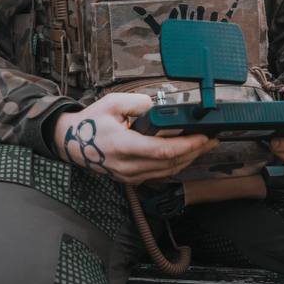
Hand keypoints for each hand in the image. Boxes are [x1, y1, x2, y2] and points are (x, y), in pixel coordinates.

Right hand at [52, 92, 217, 184]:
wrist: (72, 143)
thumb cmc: (91, 122)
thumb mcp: (112, 103)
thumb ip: (139, 103)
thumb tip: (161, 108)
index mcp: (122, 145)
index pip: (162, 150)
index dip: (187, 145)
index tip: (203, 137)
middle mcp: (127, 165)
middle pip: (170, 163)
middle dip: (195, 152)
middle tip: (211, 140)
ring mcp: (128, 175)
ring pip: (167, 172)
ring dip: (188, 160)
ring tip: (202, 147)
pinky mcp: (130, 179)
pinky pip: (159, 175)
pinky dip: (174, 165)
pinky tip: (184, 155)